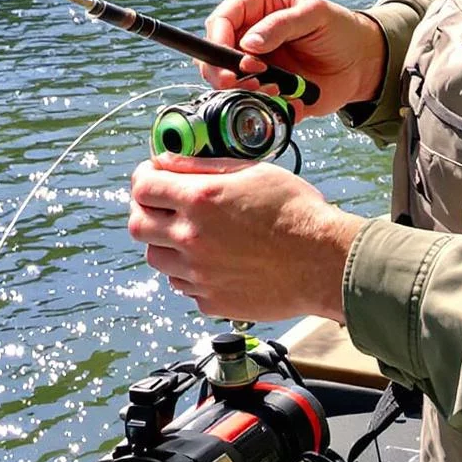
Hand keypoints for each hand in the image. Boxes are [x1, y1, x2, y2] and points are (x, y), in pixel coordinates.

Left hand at [126, 156, 363, 322]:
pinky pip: (183, 285)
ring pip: (157, 258)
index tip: (152, 176)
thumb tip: (167, 161)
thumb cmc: (295, 211)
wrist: (323, 262)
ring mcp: (199, 274)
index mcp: (200, 201)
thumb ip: (202, 167)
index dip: (144, 177)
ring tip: (192, 234)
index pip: (143, 187)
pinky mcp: (211, 300)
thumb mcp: (251, 171)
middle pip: (138, 225)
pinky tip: (214, 260)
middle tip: (163, 205)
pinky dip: (190, 272)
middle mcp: (191, 239)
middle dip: (145, 210)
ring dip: (165, 243)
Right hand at [200, 0, 387, 116]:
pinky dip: (264, 106)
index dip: (217, 38)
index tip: (227, 56)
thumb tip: (249, 43)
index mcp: (256, 8)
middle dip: (222, 71)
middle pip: (213, 55)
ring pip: (226, 83)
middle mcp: (248, 38)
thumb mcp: (314, 15)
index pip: (221, 19)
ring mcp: (254, 67)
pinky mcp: (265, 91)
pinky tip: (287, 98)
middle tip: (242, 80)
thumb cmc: (337, 28)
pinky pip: (251, 103)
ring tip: (275, 89)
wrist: (360, 63)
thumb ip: (281, 25)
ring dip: (244, 90)